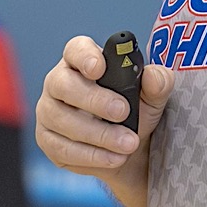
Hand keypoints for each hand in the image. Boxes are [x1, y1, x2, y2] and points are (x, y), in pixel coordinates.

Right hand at [35, 37, 175, 186]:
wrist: (129, 150)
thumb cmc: (135, 112)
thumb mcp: (153, 97)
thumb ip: (158, 82)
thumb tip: (152, 76)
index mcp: (82, 61)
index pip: (75, 49)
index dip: (85, 56)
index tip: (100, 68)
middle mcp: (58, 82)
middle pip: (63, 84)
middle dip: (94, 99)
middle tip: (123, 112)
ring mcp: (48, 111)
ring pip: (62, 119)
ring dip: (98, 134)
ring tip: (129, 143)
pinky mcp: (48, 140)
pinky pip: (62, 148)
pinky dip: (91, 155)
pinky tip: (114, 158)